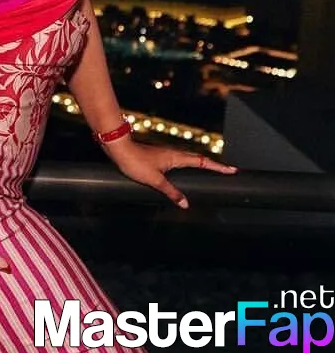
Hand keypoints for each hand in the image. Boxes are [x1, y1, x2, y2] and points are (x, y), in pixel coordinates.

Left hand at [102, 138, 237, 208]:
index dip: (218, 167)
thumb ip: (171, 192)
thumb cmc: (136, 162)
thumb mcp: (155, 180)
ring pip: (187, 159)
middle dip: (213, 165)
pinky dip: (187, 165)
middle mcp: (173, 154)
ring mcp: (165, 154)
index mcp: (176, 158)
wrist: (119, 148)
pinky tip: (182, 173)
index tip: (232, 170)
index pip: (203, 162)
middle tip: (225, 171)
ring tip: (209, 171)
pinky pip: (178, 161)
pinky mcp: (158, 156)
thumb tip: (185, 204)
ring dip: (200, 164)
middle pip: (198, 159)